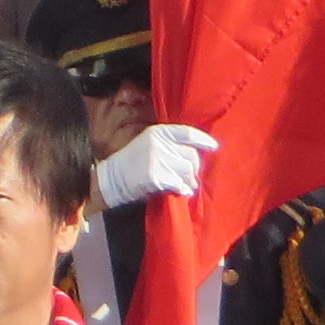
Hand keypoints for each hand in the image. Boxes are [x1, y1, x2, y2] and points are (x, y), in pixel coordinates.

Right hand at [92, 124, 216, 208]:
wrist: (111, 179)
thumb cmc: (132, 163)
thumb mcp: (148, 145)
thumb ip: (169, 146)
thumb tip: (195, 155)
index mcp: (157, 132)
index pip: (187, 133)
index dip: (203, 140)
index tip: (214, 147)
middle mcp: (158, 143)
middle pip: (190, 155)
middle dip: (194, 168)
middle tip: (192, 178)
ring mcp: (157, 159)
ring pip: (187, 170)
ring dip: (189, 181)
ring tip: (186, 186)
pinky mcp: (156, 176)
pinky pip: (179, 183)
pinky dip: (182, 189)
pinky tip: (180, 192)